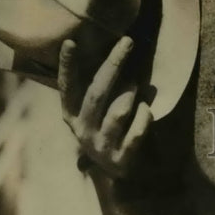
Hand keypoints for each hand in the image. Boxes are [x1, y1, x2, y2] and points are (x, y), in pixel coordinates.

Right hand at [59, 36, 152, 178]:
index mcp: (73, 115)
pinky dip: (145, 116)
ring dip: (131, 94)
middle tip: (128, 42)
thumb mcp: (100, 107)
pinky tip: (147, 109)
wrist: (119, 173)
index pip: (67, 87)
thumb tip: (120, 48)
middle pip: (97, 94)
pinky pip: (137, 131)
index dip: (67, 66)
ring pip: (118, 112)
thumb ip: (104, 84)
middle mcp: (83, 131)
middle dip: (113, 65)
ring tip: (138, 85)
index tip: (70, 41)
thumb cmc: (110, 127)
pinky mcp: (121, 159)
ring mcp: (101, 146)